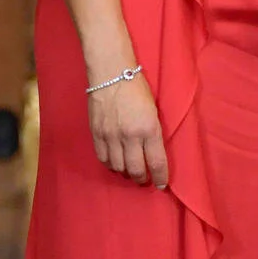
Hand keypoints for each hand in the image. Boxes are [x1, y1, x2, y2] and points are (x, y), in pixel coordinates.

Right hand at [88, 72, 168, 188]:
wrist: (112, 74)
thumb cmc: (137, 89)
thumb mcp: (154, 111)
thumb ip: (153, 134)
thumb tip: (153, 154)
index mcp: (149, 128)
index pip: (156, 162)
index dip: (160, 177)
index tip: (161, 184)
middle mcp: (130, 135)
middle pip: (136, 170)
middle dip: (142, 178)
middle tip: (144, 179)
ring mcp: (111, 136)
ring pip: (118, 167)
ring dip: (126, 172)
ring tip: (130, 170)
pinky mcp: (96, 134)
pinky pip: (103, 158)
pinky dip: (110, 164)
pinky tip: (115, 162)